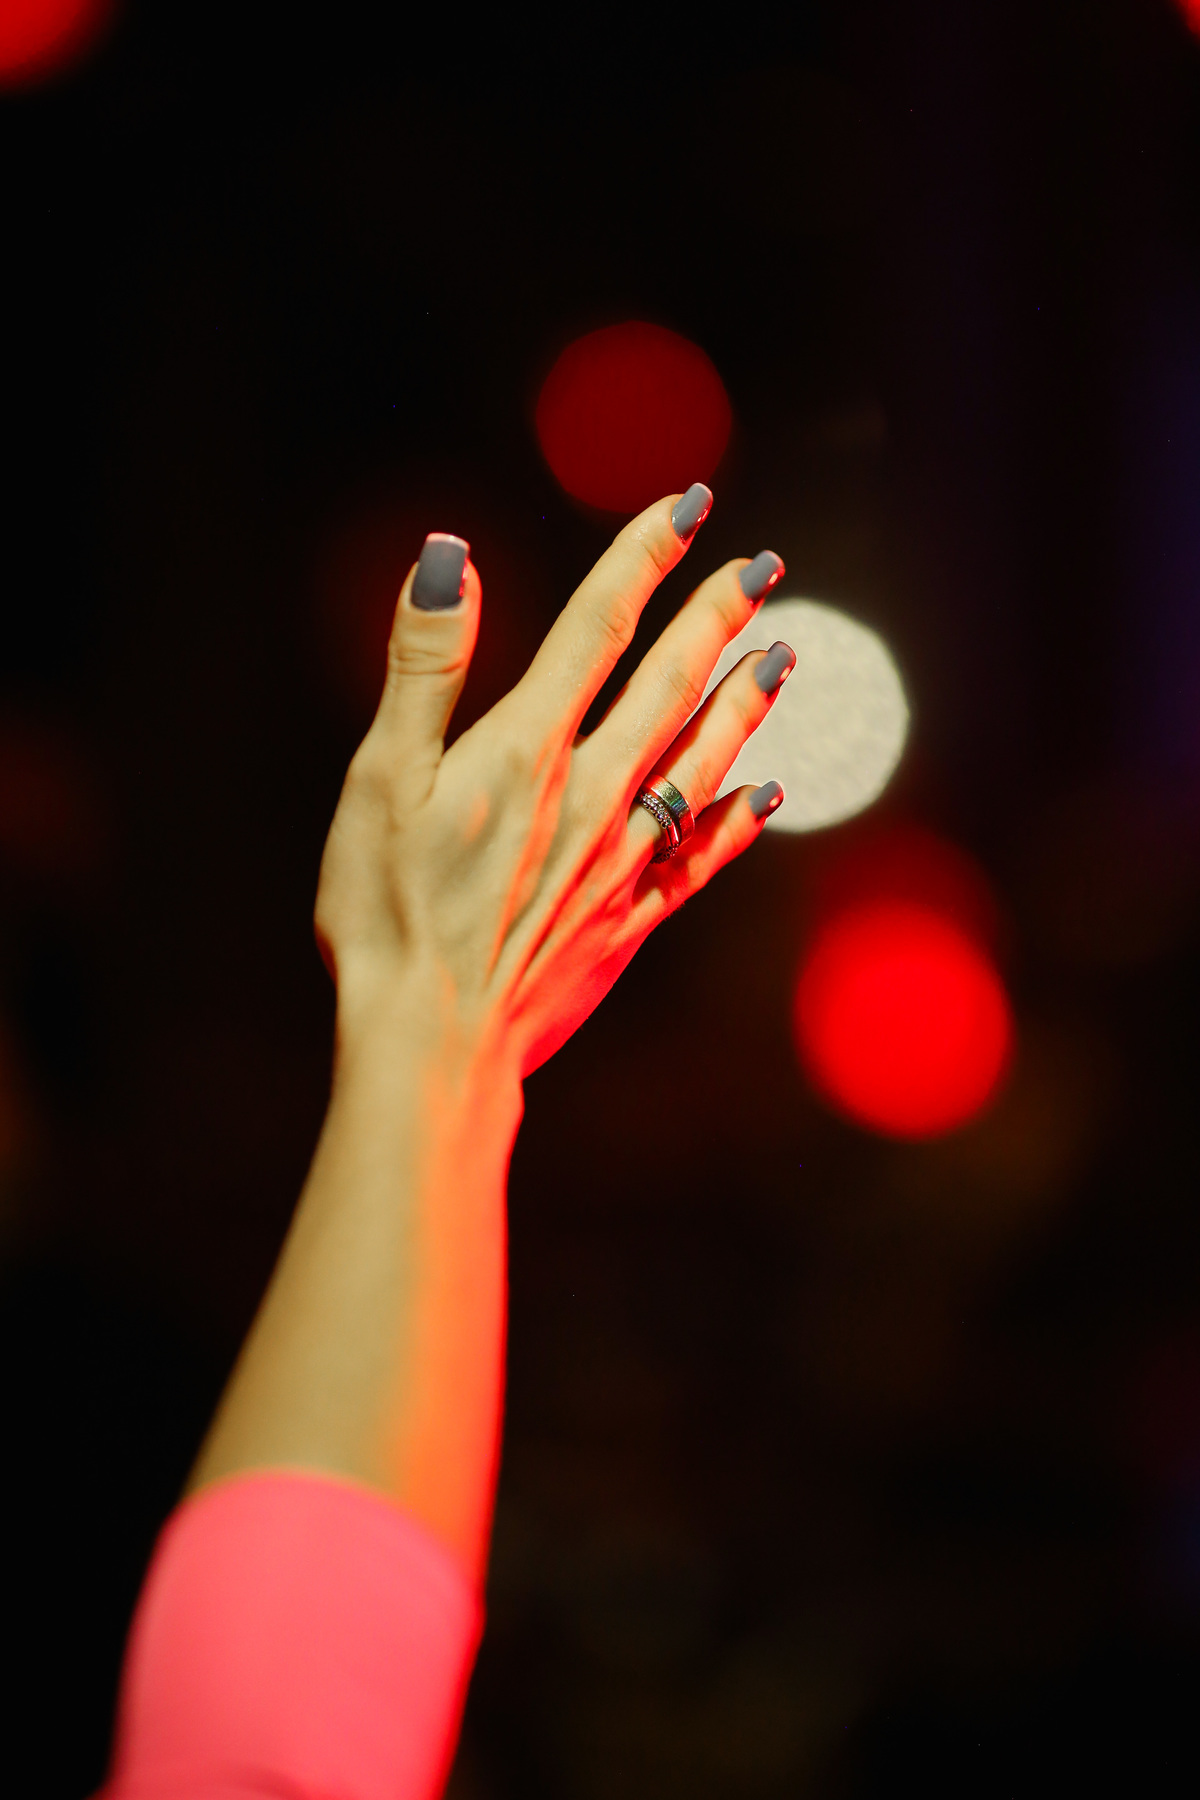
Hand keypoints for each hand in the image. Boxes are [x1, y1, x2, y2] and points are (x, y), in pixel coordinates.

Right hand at [315, 487, 791, 1075]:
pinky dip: (740, 818)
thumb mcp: (379, 778)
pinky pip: (703, 856)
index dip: (644, 557)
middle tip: (762, 565)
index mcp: (527, 748)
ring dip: (746, 700)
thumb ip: (423, 664)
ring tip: (784, 652)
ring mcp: (621, 860)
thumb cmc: (388, 913)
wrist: (434, 1044)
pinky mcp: (631, 921)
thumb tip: (450, 552)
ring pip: (703, 759)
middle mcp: (592, 793)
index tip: (688, 505)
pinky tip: (769, 793)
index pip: (598, 625)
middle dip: (717, 616)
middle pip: (670, 683)